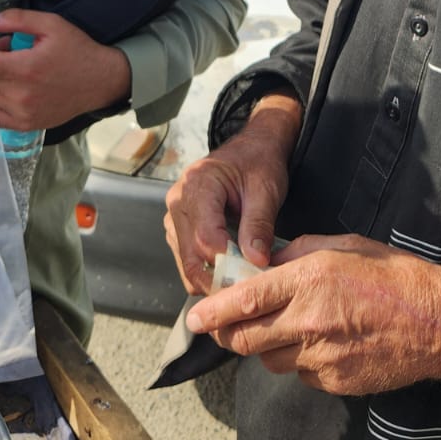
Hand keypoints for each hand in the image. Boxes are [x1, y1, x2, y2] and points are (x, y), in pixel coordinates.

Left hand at [0, 8, 131, 132]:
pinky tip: (2, 91)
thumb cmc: (77, 50)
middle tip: (3, 52)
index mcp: (25, 68)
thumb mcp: (52, 25)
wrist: (101, 81)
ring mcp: (23, 113)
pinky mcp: (27, 124)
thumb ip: (18, 20)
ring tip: (9, 71)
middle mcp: (20, 95)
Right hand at [164, 92, 301, 295]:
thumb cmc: (258, 163)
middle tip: (247, 289)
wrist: (251, 149)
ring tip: (242, 279)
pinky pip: (187, 259)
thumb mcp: (266, 190)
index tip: (251, 275)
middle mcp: (178, 200)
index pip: (205, 236)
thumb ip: (259, 225)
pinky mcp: (178, 228)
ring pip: (186, 263)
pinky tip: (230, 269)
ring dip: (212, 277)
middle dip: (219, 277)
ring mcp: (174, 216)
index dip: (227, 262)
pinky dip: (207, 270)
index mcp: (198, 184)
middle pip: (191, 256)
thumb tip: (257, 261)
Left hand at [184, 233, 440, 394]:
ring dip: (265, 347)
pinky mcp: (334, 382)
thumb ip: (298, 253)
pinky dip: (299, 361)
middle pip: (245, 339)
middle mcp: (309, 320)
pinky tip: (319, 344)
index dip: (212, 311)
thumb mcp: (343, 245)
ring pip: (269, 360)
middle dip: (228, 334)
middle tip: (224, 327)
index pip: (245, 300)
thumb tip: (266, 263)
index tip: (193, 317)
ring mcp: (321, 356)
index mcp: (309, 279)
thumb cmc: (393, 275)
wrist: (437, 322)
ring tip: (284, 328)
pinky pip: (300, 374)